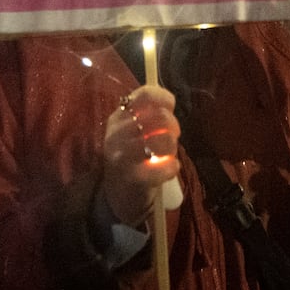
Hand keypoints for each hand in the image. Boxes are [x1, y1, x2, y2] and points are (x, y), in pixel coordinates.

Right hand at [101, 86, 180, 225]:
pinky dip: (172, 167)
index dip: (164, 99)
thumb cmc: (134, 156)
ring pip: (162, 139)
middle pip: (158, 116)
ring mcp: (121, 156)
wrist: (119, 194)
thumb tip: (169, 101)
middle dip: (173, 126)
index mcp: (118, 117)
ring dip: (172, 147)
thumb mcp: (136, 130)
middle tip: (173, 136)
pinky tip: (171, 168)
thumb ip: (150, 114)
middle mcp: (116, 133)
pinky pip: (162, 168)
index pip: (145, 95)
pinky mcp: (131, 178)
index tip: (169, 110)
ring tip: (168, 154)